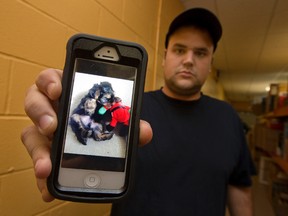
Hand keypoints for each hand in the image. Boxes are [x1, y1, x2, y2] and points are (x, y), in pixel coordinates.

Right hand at [21, 69, 151, 201]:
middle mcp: (52, 109)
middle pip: (34, 102)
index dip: (50, 82)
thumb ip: (130, 125)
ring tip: (46, 168)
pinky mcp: (45, 153)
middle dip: (41, 113)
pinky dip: (44, 178)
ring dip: (37, 152)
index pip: (51, 79)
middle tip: (51, 127)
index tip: (57, 90)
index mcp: (68, 93)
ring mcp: (45, 131)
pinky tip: (49, 191)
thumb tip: (145, 132)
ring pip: (30, 135)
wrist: (102, 147)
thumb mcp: (118, 122)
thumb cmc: (105, 124)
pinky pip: (39, 162)